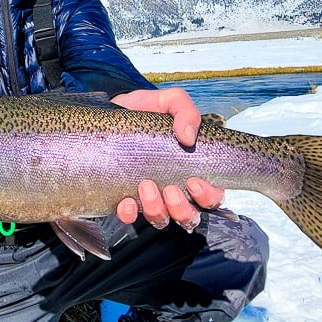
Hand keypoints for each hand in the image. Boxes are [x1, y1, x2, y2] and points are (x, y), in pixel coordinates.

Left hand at [110, 88, 224, 230]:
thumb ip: (185, 111)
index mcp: (189, 169)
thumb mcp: (168, 102)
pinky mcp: (123, 199)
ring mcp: (148, 197)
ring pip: (162, 219)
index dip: (209, 196)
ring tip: (145, 185)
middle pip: (189, 216)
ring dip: (157, 210)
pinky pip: (129, 217)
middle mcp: (172, 189)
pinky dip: (129, 213)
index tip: (194, 182)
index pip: (211, 195)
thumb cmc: (145, 111)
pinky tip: (126, 202)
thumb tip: (187, 137)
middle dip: (182, 208)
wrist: (110, 110)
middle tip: (170, 189)